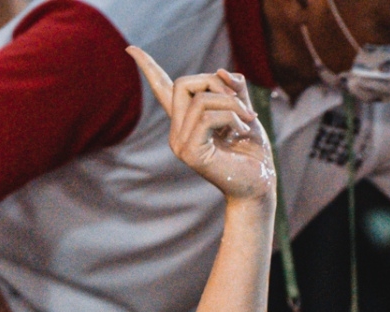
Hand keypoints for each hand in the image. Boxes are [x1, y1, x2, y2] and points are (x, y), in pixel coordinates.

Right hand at [128, 49, 273, 202]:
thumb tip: (220, 70)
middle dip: (215, 83)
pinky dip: (232, 116)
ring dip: (231, 103)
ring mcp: (180, 143)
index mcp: (187, 121)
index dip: (148, 67)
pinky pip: (208, 116)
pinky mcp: (190, 152)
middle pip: (182, 83)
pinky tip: (244, 130)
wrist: (258, 185)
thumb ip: (234, 89)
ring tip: (249, 119)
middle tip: (241, 103)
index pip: (161, 89)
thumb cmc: (253, 153)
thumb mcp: (246, 111)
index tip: (130, 48)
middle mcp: (177, 131)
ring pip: (199, 99)